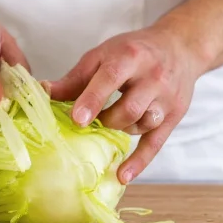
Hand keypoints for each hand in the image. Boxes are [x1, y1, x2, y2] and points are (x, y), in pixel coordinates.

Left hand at [48, 27, 208, 183]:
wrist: (179, 46)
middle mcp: (153, 76)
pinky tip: (122, 175)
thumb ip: (75, 78)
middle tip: (90, 123)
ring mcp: (166, 98)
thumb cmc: (133, 50)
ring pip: (143, 124)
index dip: (94, 99)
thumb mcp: (103, 55)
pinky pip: (156, 142)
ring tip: (110, 125)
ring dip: (122, 130)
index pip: (112, 77)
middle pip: (130, 107)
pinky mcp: (174, 115)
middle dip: (107, 120)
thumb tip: (43, 93)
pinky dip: (139, 161)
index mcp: (130, 56)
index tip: (78, 119)